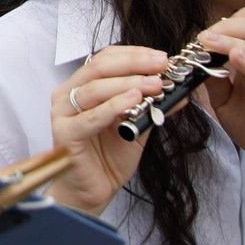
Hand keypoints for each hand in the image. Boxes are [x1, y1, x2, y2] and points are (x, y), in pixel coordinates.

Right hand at [46, 46, 170, 215]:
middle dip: (134, 63)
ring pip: (95, 88)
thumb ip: (152, 107)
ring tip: (155, 84)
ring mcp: (63, 113)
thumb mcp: (138, 126)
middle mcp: (68, 94)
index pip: (105, 58)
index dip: (134, 54)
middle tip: (161, 65)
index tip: (162, 58)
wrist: (94, 190)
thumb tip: (181, 91)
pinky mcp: (65, 133)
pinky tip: (133, 100)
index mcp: (82, 86)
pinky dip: (113, 106)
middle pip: (99, 67)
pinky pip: (90, 117)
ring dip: (128, 83)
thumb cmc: (110, 156)